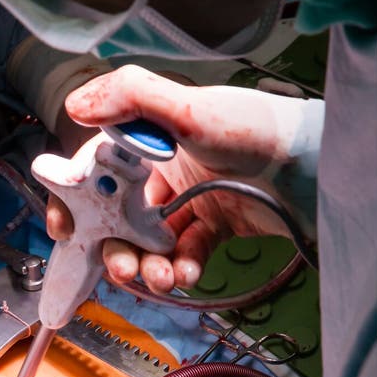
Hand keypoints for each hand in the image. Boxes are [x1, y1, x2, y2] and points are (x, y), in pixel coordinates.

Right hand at [47, 66, 318, 292]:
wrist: (310, 168)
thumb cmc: (254, 131)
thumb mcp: (189, 107)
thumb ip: (131, 99)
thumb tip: (76, 106)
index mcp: (152, 141)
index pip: (99, 173)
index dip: (78, 202)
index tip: (66, 229)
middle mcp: (167, 173)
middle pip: (121, 220)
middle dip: (116, 249)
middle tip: (121, 268)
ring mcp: (190, 202)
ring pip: (151, 244)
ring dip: (149, 267)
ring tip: (160, 277)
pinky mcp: (213, 229)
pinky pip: (186, 255)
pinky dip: (183, 269)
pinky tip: (187, 273)